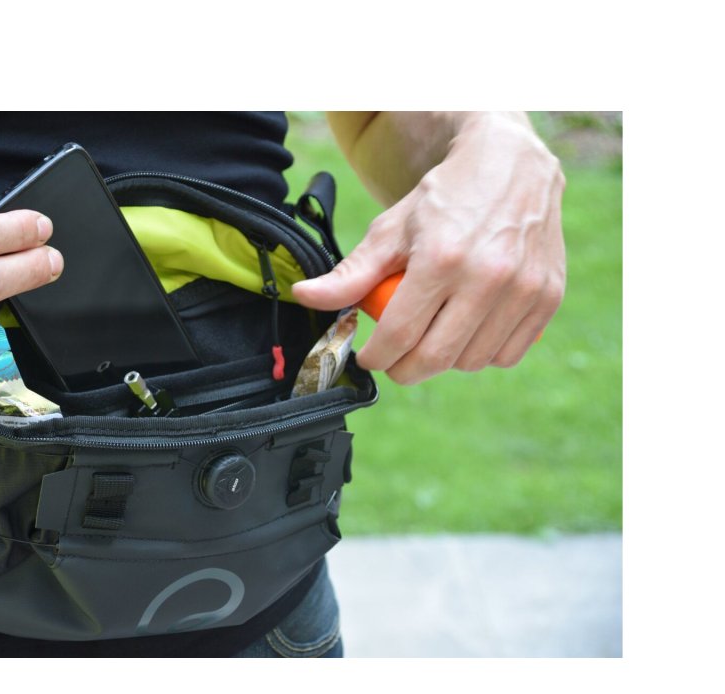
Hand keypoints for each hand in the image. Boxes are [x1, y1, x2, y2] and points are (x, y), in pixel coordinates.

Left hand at [293, 114, 565, 384]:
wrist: (512, 167)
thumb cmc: (444, 200)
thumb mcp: (391, 230)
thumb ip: (350, 273)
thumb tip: (302, 296)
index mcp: (441, 258)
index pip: (400, 335)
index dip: (377, 357)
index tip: (369, 357)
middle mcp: (488, 276)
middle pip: (435, 358)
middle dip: (405, 370)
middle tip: (394, 360)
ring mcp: (523, 289)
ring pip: (472, 361)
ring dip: (445, 361)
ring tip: (432, 336)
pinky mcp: (548, 297)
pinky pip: (508, 354)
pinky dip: (483, 354)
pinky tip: (468, 330)